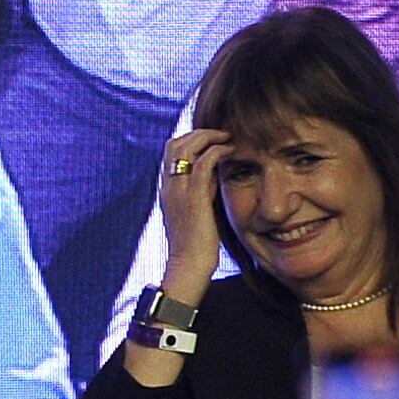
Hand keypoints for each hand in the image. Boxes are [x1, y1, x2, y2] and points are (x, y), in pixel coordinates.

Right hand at [155, 128, 230, 293]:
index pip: (170, 152)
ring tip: (227, 138)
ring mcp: (178, 190)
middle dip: (198, 133)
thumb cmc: (196, 244)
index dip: (190, 140)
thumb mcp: (195, 212)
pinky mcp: (194, 197)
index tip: (211, 141)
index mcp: (166, 189)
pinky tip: (231, 151)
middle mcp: (168, 186)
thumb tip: (214, 176)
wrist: (189, 265)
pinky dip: (218, 150)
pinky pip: (204, 162)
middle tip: (221, 135)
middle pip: (174, 143)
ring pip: (185, 146)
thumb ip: (200, 191)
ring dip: (208, 136)